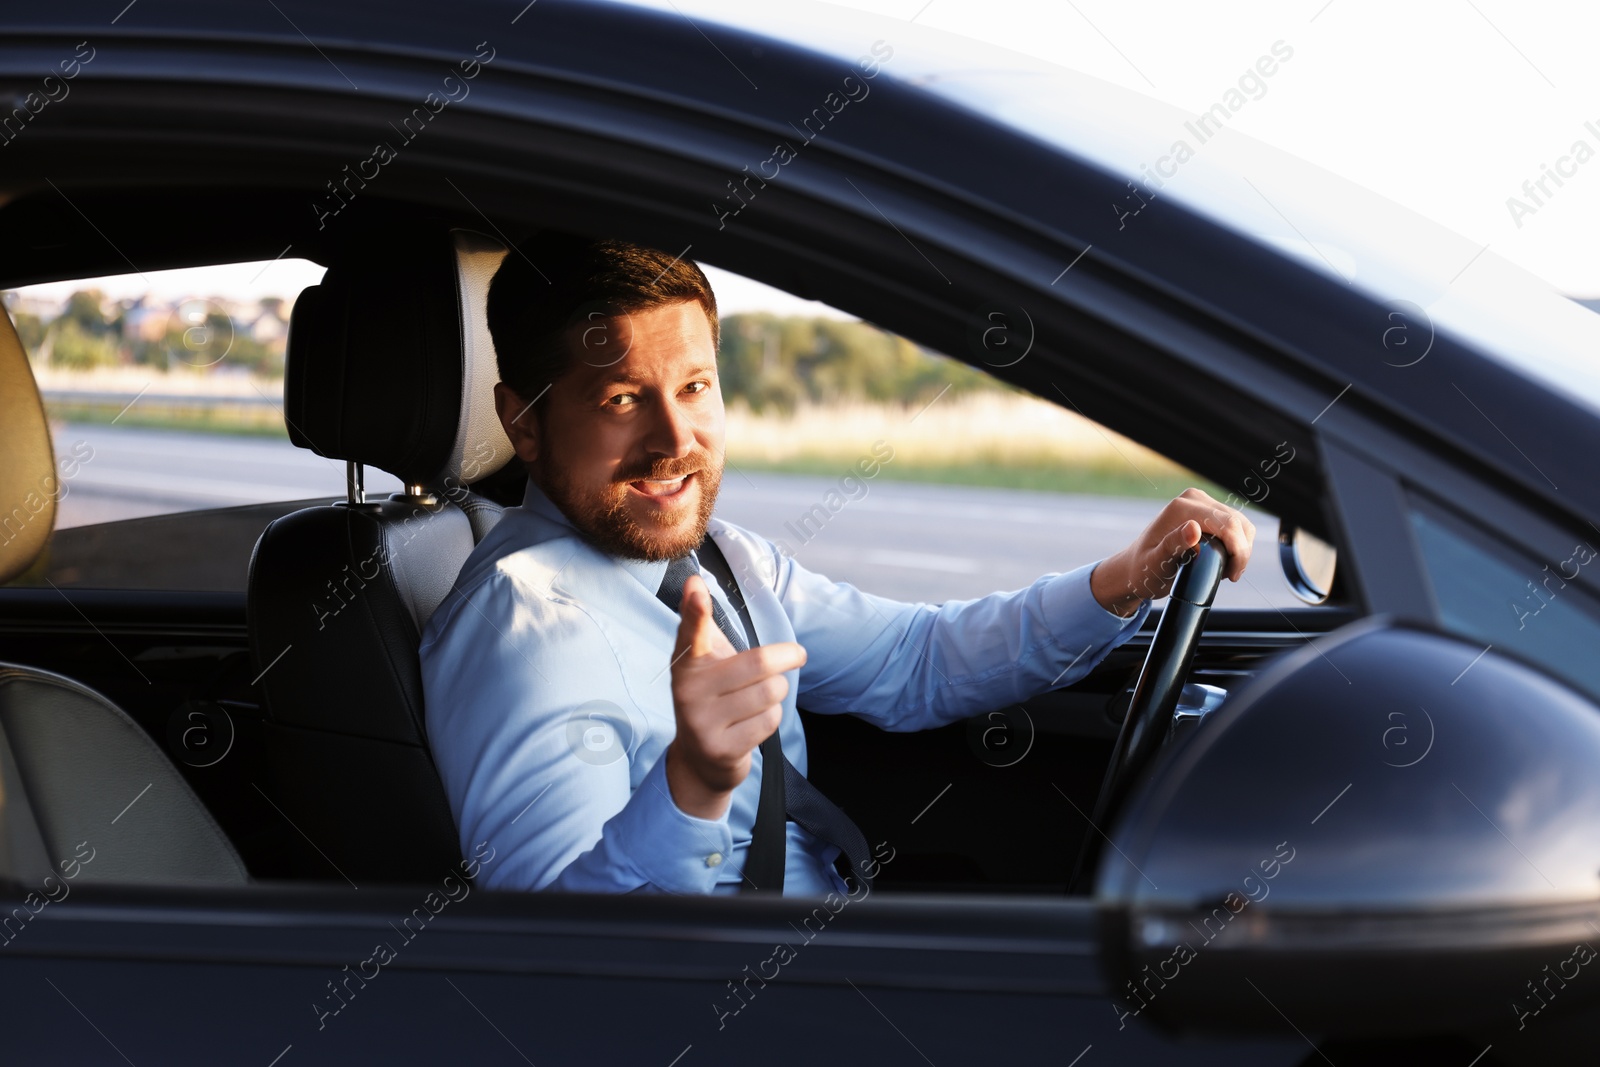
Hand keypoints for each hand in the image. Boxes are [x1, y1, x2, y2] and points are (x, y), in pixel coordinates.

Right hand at [665, 574, 806, 819]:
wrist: (699, 760)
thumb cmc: (711, 697)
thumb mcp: (705, 661)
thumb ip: (703, 624)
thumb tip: (694, 580)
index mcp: (687, 662)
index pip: (692, 631)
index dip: (695, 610)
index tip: (697, 589)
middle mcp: (688, 690)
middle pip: (759, 663)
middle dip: (787, 659)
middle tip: (796, 655)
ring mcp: (701, 722)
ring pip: (770, 693)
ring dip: (778, 692)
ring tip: (765, 696)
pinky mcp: (720, 749)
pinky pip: (769, 721)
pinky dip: (773, 718)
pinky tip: (755, 722)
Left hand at [1090, 488, 1255, 616]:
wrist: (1136, 568)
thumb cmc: (1144, 570)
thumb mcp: (1156, 563)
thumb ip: (1174, 545)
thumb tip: (1194, 528)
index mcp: (1181, 508)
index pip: (1227, 524)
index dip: (1238, 551)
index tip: (1232, 576)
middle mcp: (1193, 499)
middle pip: (1237, 523)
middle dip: (1241, 552)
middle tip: (1229, 576)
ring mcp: (1201, 502)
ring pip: (1240, 524)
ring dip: (1241, 549)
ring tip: (1225, 571)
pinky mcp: (1207, 510)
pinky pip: (1235, 525)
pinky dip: (1237, 544)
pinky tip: (1225, 560)